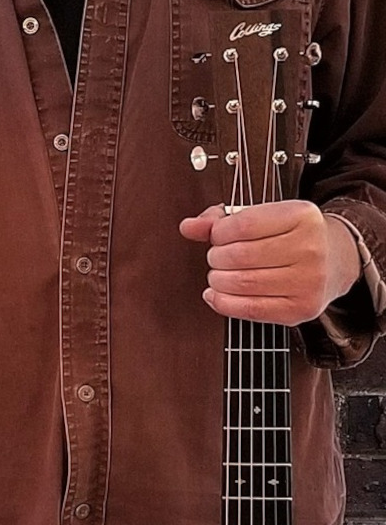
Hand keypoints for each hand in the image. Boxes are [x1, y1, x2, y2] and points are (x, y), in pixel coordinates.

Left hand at [179, 200, 361, 324]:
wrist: (336, 259)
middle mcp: (310, 248)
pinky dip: (224, 303)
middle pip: (241, 256)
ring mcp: (310, 281)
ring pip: (244, 283)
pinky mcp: (303, 309)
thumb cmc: (290, 233)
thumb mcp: (262, 214)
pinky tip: (215, 294)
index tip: (216, 236)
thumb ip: (220, 218)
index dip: (218, 233)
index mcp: (300, 216)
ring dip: (218, 279)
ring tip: (218, 274)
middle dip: (216, 257)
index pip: (242, 225)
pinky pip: (253, 310)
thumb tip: (188, 227)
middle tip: (216, 257)